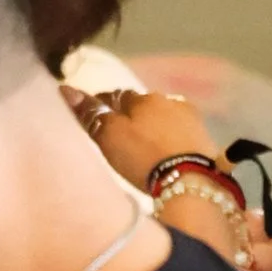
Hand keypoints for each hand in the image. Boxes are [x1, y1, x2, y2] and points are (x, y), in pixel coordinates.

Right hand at [72, 86, 212, 190]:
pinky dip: (171, 135)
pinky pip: (181, 129)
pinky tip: (169, 147)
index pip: (114, 95)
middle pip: (141, 103)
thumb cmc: (144, 157)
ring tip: (145, 142)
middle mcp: (166, 100)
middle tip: (120, 131)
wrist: (192, 181)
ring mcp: (189, 116)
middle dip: (130, 112)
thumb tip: (66, 89)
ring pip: (163, 114)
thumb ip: (91, 114)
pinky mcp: (204, 135)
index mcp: (140, 98)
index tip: (95, 115)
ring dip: (153, 123)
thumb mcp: (110, 137)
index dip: (103, 104)